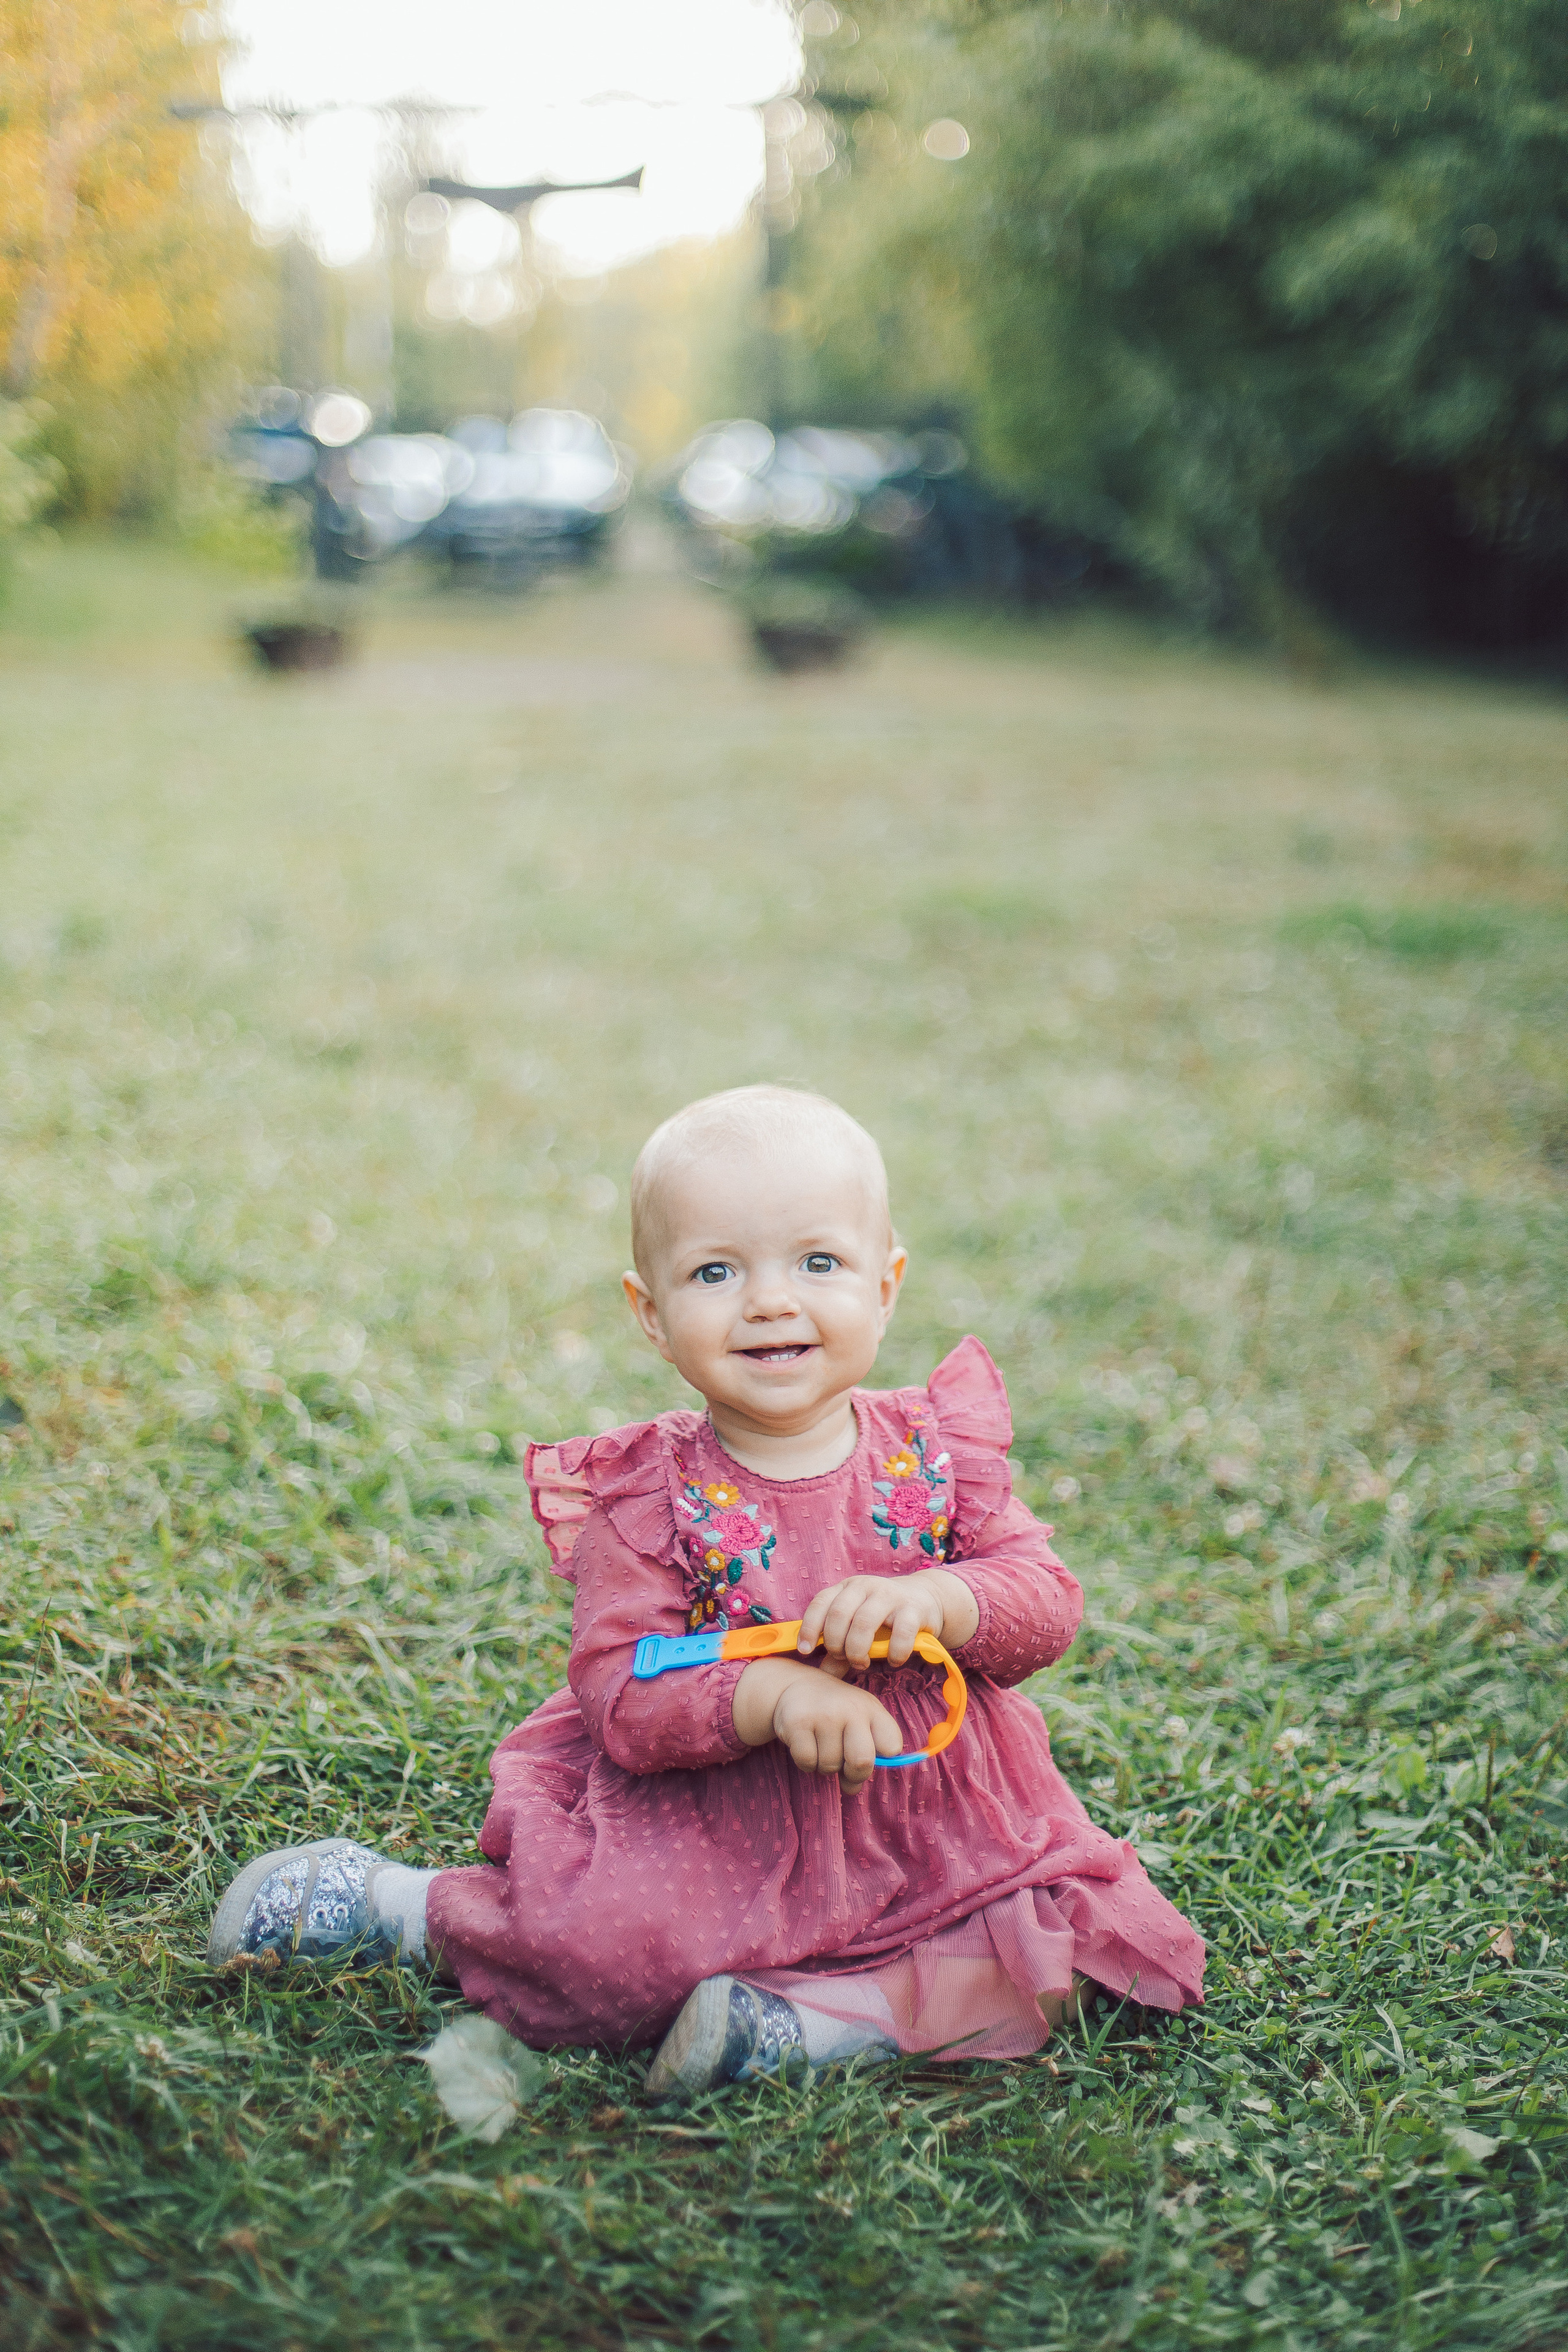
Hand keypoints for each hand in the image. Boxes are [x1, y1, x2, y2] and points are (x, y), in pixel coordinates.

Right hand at [732, 1657, 902, 1793]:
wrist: (796, 1686)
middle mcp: (851, 1708)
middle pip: (862, 1762)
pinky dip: (806, 1763)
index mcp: (872, 1709)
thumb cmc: (834, 1714)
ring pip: (830, 1766)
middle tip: (844, 1765)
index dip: (882, 1760)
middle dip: (853, 1774)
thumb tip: (851, 1789)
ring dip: (824, 1766)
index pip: (892, 1746)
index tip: (870, 1756)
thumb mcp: (857, 1724)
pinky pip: (807, 1762)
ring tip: (820, 1745)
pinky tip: (805, 1744)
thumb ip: (864, 1755)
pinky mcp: (798, 1722)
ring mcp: (824, 1714)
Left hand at [797, 1570, 979, 1669]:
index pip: (820, 1603)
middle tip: (843, 1659)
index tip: (806, 1651)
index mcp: (846, 1588)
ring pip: (865, 1623)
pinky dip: (894, 1653)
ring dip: (859, 1650)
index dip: (809, 1628)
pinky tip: (893, 1661)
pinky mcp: (913, 1608)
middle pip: (839, 1615)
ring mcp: (890, 1594)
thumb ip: (840, 1650)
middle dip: (836, 1644)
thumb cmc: (883, 1618)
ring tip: (862, 1663)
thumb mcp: (857, 1628)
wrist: (925, 1599)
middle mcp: (865, 1586)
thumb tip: (821, 1676)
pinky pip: (900, 1633)